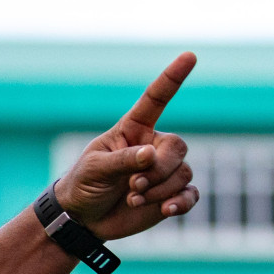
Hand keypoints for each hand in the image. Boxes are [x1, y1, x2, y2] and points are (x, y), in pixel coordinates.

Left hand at [54, 52, 199, 240]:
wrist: (83, 218)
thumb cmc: (84, 184)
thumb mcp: (95, 169)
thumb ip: (122, 161)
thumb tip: (151, 155)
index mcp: (133, 130)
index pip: (156, 99)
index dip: (172, 78)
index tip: (189, 55)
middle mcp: (153, 147)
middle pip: (177, 147)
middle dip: (159, 169)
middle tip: (133, 186)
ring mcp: (163, 172)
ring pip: (183, 173)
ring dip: (160, 189)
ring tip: (132, 198)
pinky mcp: (170, 195)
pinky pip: (190, 194)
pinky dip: (182, 202)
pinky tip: (168, 209)